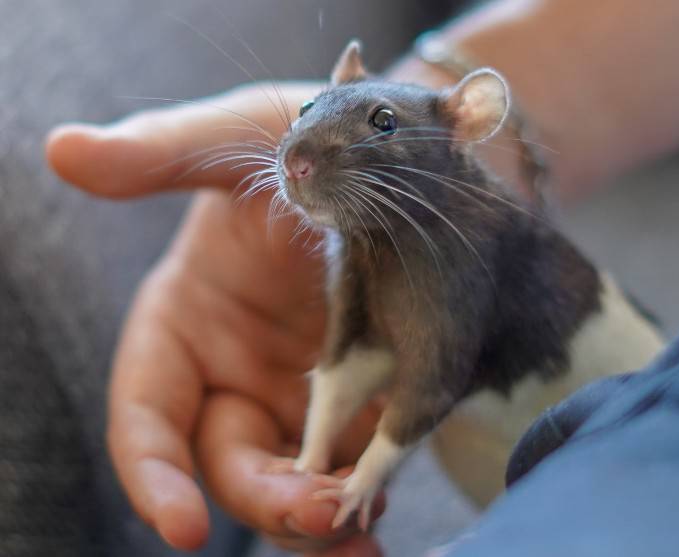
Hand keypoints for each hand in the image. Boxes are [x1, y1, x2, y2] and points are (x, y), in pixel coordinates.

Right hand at [46, 82, 384, 555]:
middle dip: (267, 501)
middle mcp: (238, 367)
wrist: (401, 152)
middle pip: (231, 464)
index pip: (149, 415)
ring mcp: (304, 388)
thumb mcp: (244, 137)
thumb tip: (65, 150)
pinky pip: (358, 463)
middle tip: (322, 514)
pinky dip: (366, 493)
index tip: (183, 528)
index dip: (153, 475)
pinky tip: (384, 504)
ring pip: (296, 481)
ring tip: (359, 528)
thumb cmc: (310, 136)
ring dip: (321, 517)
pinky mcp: (365, 394)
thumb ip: (165, 152)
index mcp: (187, 320)